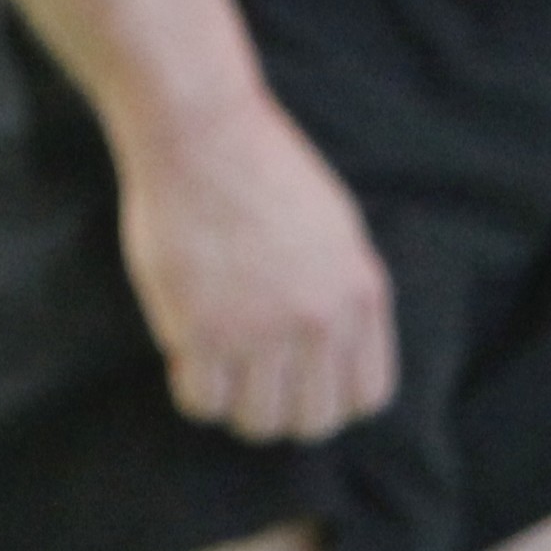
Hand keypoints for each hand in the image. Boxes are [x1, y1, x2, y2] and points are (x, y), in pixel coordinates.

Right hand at [115, 88, 397, 444]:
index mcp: (360, 294)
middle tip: (248, 382)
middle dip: (279, 410)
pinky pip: (202, 402)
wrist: (199, 129)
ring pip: (257, 421)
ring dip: (234, 405)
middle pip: (311, 421)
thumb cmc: (259, 164)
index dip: (330, 399)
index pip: (366, 397)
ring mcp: (261, 330)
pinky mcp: (202, 331)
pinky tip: (185, 356)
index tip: (298, 383)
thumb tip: (334, 353)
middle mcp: (319, 321)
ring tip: (215, 369)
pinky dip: (193, 390)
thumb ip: (341, 292)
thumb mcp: (334, 228)